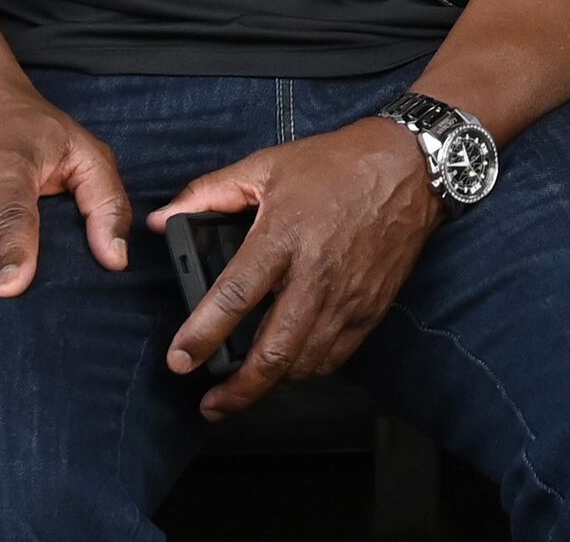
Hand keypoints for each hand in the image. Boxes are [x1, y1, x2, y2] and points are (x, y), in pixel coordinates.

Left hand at [149, 119, 442, 419]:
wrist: (409, 168)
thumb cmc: (336, 164)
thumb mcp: (267, 166)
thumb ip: (209, 192)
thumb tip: (160, 219)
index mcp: (283, 237)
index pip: (234, 296)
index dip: (202, 335)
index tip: (180, 361)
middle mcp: (315, 275)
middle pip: (273, 352)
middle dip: (238, 389)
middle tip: (211, 405)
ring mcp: (347, 298)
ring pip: (304, 364)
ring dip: (271, 384)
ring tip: (244, 389)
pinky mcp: (370, 310)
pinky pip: (335, 357)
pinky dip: (306, 370)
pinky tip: (288, 367)